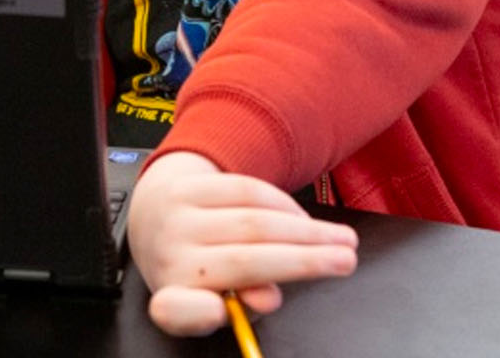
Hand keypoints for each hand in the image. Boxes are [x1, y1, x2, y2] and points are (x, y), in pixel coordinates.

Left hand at [127, 151, 358, 336]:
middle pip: (244, 260)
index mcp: (172, 299)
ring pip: (254, 222)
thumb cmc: (196, 266)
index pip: (178, 311)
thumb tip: (268, 296)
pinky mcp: (187, 185)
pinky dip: (285, 205)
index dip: (200, 313)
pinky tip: (305, 218)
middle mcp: (168, 256)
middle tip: (345, 261)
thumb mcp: (216, 298)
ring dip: (307, 231)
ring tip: (341, 240)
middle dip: (304, 261)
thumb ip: (243, 304)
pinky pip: (247, 191)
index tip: (220, 311)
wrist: (155, 212)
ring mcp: (176, 217)